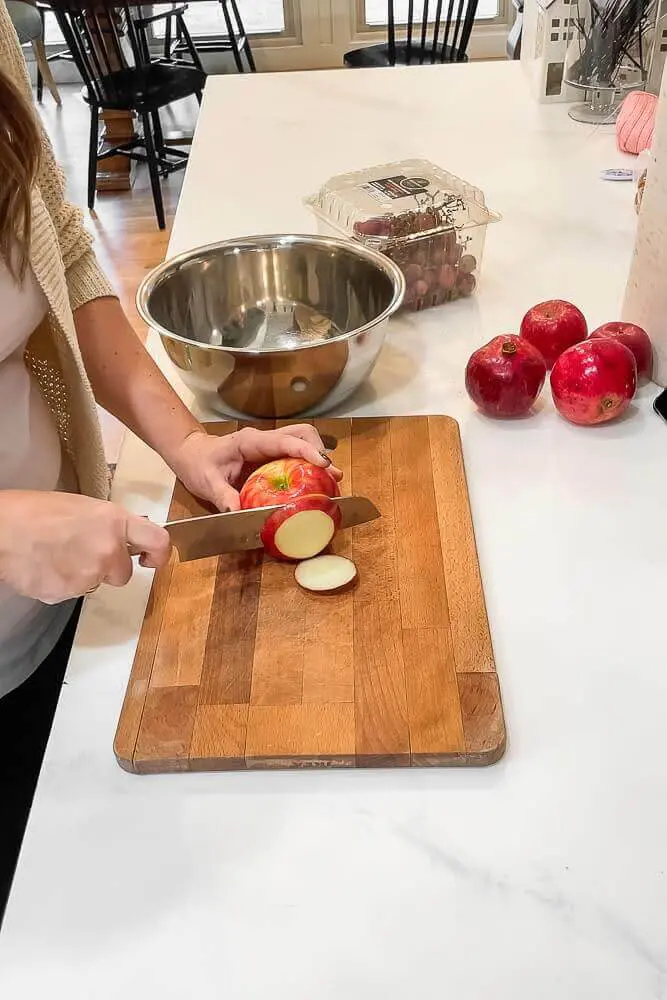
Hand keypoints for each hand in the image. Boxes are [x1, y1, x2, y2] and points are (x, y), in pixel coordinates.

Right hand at [0, 491, 171, 603]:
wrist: (0, 531)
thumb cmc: (34, 511)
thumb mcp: (83, 507)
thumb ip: (109, 525)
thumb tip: (122, 539)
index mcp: (114, 522)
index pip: (157, 541)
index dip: (159, 554)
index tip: (151, 560)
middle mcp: (108, 550)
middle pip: (123, 574)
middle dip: (108, 568)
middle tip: (83, 553)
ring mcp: (88, 575)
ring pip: (95, 584)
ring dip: (81, 575)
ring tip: (55, 554)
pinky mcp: (67, 594)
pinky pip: (71, 593)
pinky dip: (61, 584)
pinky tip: (45, 565)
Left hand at [170, 424, 342, 511]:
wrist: (191, 454)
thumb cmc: (198, 465)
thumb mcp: (206, 482)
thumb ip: (222, 496)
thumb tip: (238, 513)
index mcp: (250, 442)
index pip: (284, 441)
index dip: (307, 451)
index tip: (324, 465)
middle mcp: (264, 440)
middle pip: (302, 434)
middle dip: (320, 451)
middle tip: (332, 476)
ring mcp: (270, 446)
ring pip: (303, 441)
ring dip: (318, 457)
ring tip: (330, 482)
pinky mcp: (272, 455)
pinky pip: (296, 454)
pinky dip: (310, 466)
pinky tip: (315, 484)